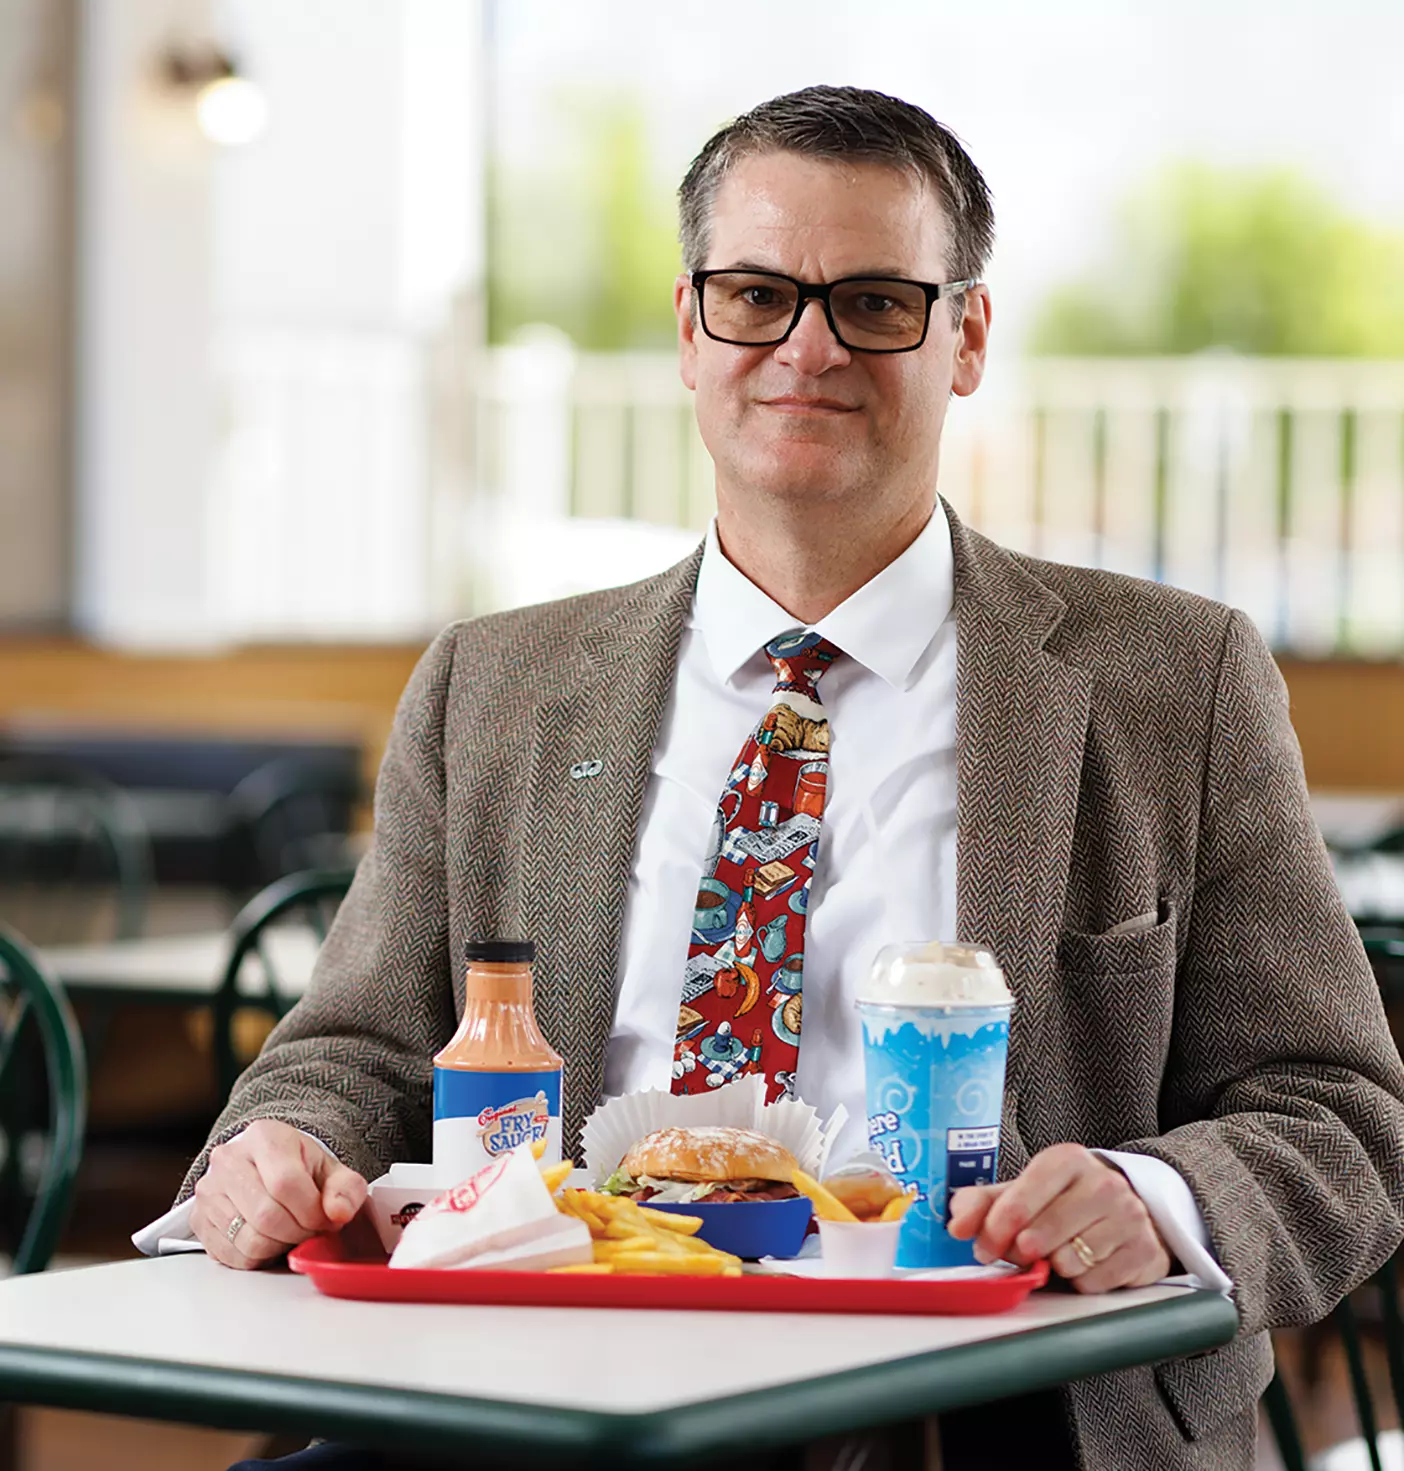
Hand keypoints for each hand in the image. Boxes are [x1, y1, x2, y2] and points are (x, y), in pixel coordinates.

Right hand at [190, 1119, 367, 1269]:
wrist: (264, 1166)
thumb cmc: (298, 1168)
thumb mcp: (330, 1170)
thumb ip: (346, 1188)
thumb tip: (339, 1212)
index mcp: (264, 1136)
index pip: (286, 1183)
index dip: (311, 1212)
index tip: (326, 1220)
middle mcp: (228, 1159)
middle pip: (266, 1215)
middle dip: (298, 1233)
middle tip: (310, 1231)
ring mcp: (208, 1190)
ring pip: (249, 1240)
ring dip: (279, 1247)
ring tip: (291, 1233)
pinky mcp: (198, 1220)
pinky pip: (231, 1256)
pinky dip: (257, 1257)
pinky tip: (269, 1240)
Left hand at [947, 1143, 1171, 1292]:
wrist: (1127, 1208)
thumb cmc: (1063, 1200)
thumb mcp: (1022, 1191)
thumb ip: (982, 1203)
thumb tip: (957, 1224)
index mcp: (1066, 1160)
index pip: (1018, 1201)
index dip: (994, 1231)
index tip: (983, 1247)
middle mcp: (1103, 1183)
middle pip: (1041, 1236)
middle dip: (1021, 1253)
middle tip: (1021, 1253)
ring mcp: (1130, 1216)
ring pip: (1069, 1261)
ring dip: (1054, 1267)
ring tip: (1058, 1253)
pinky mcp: (1146, 1251)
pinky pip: (1096, 1282)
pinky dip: (1081, 1281)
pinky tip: (1085, 1264)